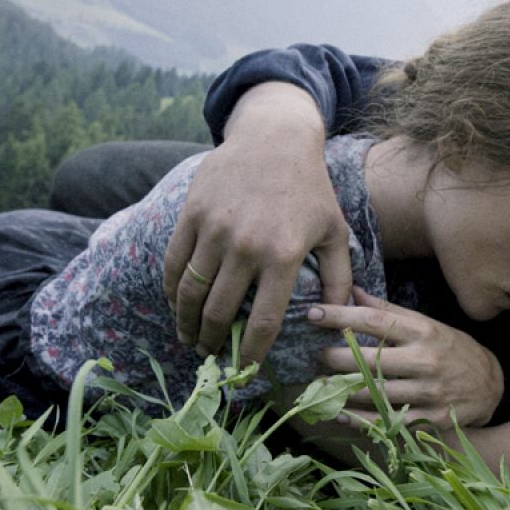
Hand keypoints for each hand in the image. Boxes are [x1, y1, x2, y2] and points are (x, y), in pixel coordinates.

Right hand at [163, 84, 354, 362]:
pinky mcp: (192, 213)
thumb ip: (340, 277)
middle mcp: (247, 245)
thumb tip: (339, 321)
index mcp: (284, 255)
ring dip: (186, 323)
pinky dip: (170, 290)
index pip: (264, 321)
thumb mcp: (334, 231)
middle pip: (220, 312)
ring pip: (191, 292)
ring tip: (190, 338)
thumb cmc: (311, 189)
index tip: (245, 371)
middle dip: (213, 344)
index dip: (252, 353)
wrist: (275, 138)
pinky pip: (174, 262)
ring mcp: (215, 228)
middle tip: (211, 358)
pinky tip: (175, 304)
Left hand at [308, 288, 503, 428]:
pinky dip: (359, 420)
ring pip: (375, 393)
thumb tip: (352, 289)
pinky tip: (339, 413)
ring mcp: (429, 392)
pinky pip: (388, 421)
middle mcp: (425, 360)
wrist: (491, 385)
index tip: (313, 313)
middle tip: (315, 356)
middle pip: (370, 359)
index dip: (341, 315)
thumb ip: (388, 309)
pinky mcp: (431, 420)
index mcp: (423, 331)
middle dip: (335, 357)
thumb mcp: (425, 323)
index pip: (375, 320)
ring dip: (342, 390)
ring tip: (318, 385)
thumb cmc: (451, 348)